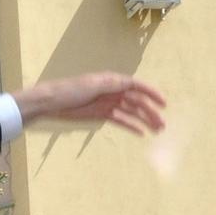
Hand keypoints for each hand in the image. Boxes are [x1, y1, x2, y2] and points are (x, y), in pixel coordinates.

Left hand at [12, 72, 167, 136]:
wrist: (52, 102)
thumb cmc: (71, 89)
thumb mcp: (93, 84)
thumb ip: (112, 84)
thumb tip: (130, 84)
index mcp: (113, 81)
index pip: (137, 86)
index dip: (151, 93)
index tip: (163, 103)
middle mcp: (114, 91)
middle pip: (137, 101)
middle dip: (150, 112)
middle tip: (162, 125)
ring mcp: (109, 103)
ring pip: (131, 112)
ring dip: (144, 120)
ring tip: (156, 130)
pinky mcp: (102, 114)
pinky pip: (120, 120)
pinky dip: (131, 126)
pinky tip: (141, 133)